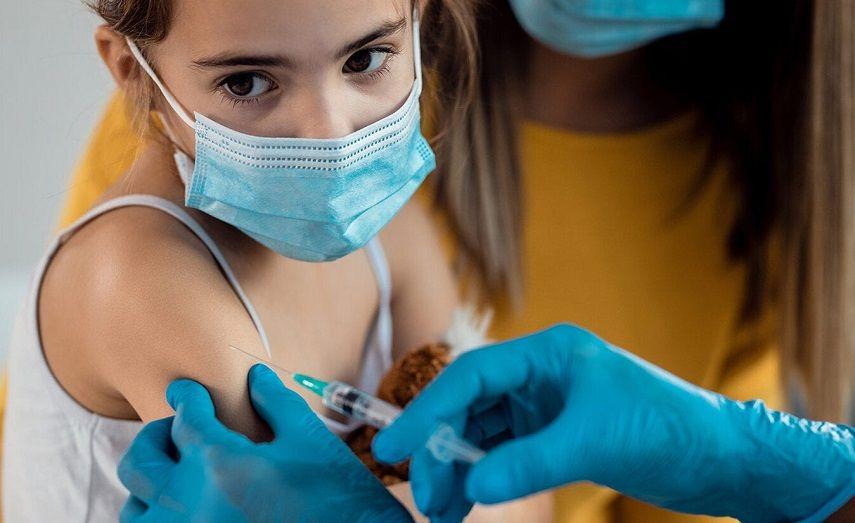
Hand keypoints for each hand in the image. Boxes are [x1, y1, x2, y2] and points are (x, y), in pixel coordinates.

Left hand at [118, 364, 411, 522]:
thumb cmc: (341, 496)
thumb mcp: (309, 440)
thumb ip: (275, 402)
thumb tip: (254, 375)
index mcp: (221, 464)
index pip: (186, 418)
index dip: (186, 397)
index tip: (187, 391)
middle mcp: (192, 504)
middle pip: (141, 460)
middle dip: (155, 435)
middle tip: (175, 428)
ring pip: (135, 509)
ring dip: (150, 484)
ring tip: (177, 474)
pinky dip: (160, 517)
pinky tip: (188, 507)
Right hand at [373, 324, 854, 522]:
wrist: (721, 458)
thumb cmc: (668, 429)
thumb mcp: (594, 441)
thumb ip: (528, 462)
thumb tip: (471, 484)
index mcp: (549, 355)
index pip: (471, 376)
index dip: (427, 409)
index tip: (394, 447)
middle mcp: (542, 376)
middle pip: (471, 408)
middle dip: (443, 450)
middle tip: (425, 496)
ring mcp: (548, 407)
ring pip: (484, 435)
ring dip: (460, 470)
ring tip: (442, 511)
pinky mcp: (558, 437)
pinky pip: (506, 455)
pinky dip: (485, 478)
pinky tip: (468, 504)